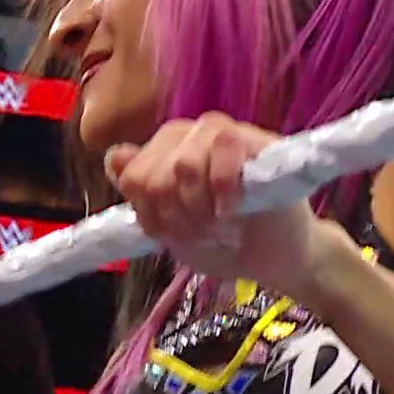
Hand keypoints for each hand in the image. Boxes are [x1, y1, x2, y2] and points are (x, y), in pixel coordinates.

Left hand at [105, 113, 349, 294]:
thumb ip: (142, 197)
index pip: (132, 177)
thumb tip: (113, 156)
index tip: (174, 237)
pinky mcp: (257, 138)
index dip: (150, 215)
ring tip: (222, 229)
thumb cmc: (225, 243)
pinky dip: (224, 188)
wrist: (279, 258)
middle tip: (205, 237)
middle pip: (155, 175)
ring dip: (201, 210)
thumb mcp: (173, 230)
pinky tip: (233, 210)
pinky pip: (225, 146)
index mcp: (163, 155)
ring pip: (185, 163)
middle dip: (177, 219)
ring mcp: (221, 134)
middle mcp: (188, 137)